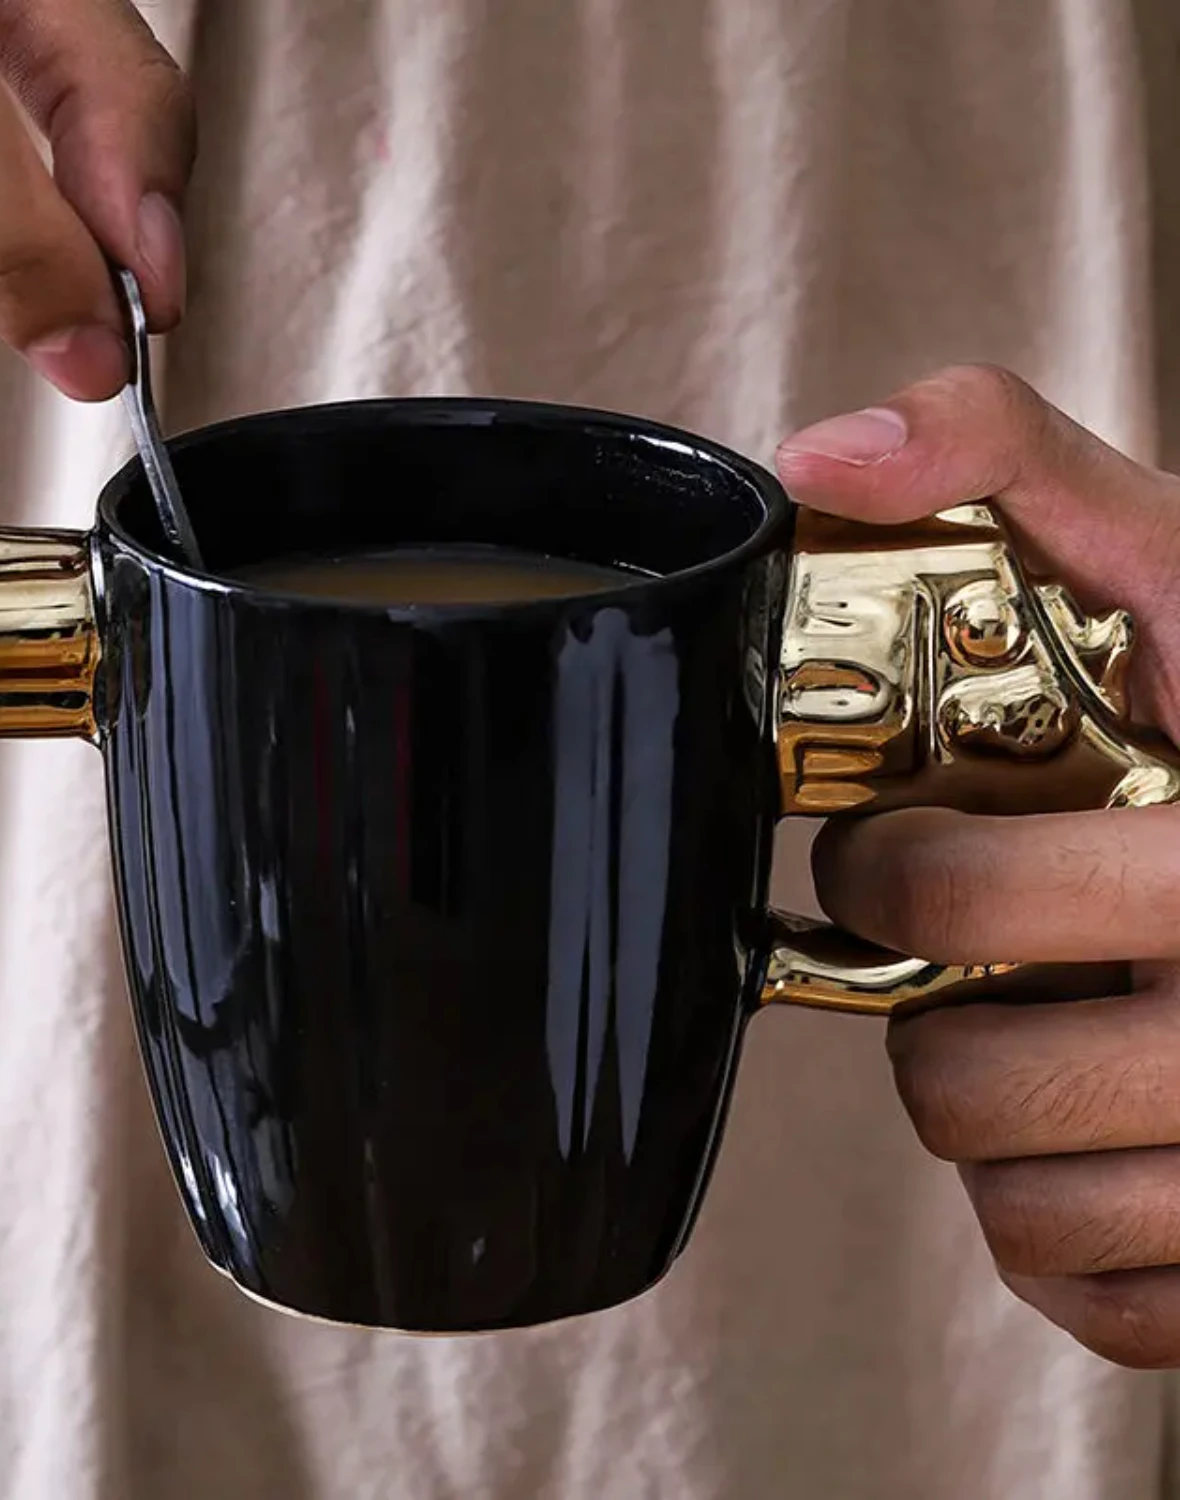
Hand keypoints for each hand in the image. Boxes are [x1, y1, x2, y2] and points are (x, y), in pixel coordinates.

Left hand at [776, 364, 1179, 1367]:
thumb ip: (1013, 465)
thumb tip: (825, 456)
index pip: (934, 895)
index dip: (881, 863)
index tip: (899, 832)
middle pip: (955, 1077)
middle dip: (930, 990)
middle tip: (964, 931)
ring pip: (1014, 1197)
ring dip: (997, 1107)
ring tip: (1055, 1018)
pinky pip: (1089, 1299)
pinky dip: (1068, 1229)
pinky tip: (1108, 1129)